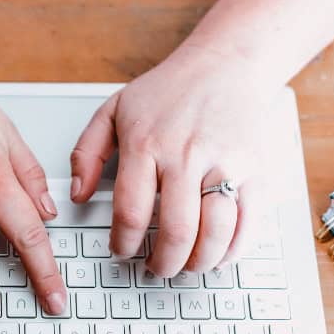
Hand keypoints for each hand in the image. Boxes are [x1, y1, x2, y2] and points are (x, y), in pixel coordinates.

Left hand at [70, 44, 277, 275]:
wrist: (224, 65)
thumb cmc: (167, 91)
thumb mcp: (113, 109)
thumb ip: (87, 152)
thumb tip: (77, 194)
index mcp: (146, 143)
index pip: (130, 211)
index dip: (124, 243)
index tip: (122, 251)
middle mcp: (186, 155)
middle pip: (175, 231)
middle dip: (162, 263)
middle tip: (156, 268)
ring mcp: (225, 164)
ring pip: (215, 233)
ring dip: (198, 263)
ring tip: (186, 265)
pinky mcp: (256, 170)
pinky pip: (248, 224)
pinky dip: (233, 250)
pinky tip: (218, 254)